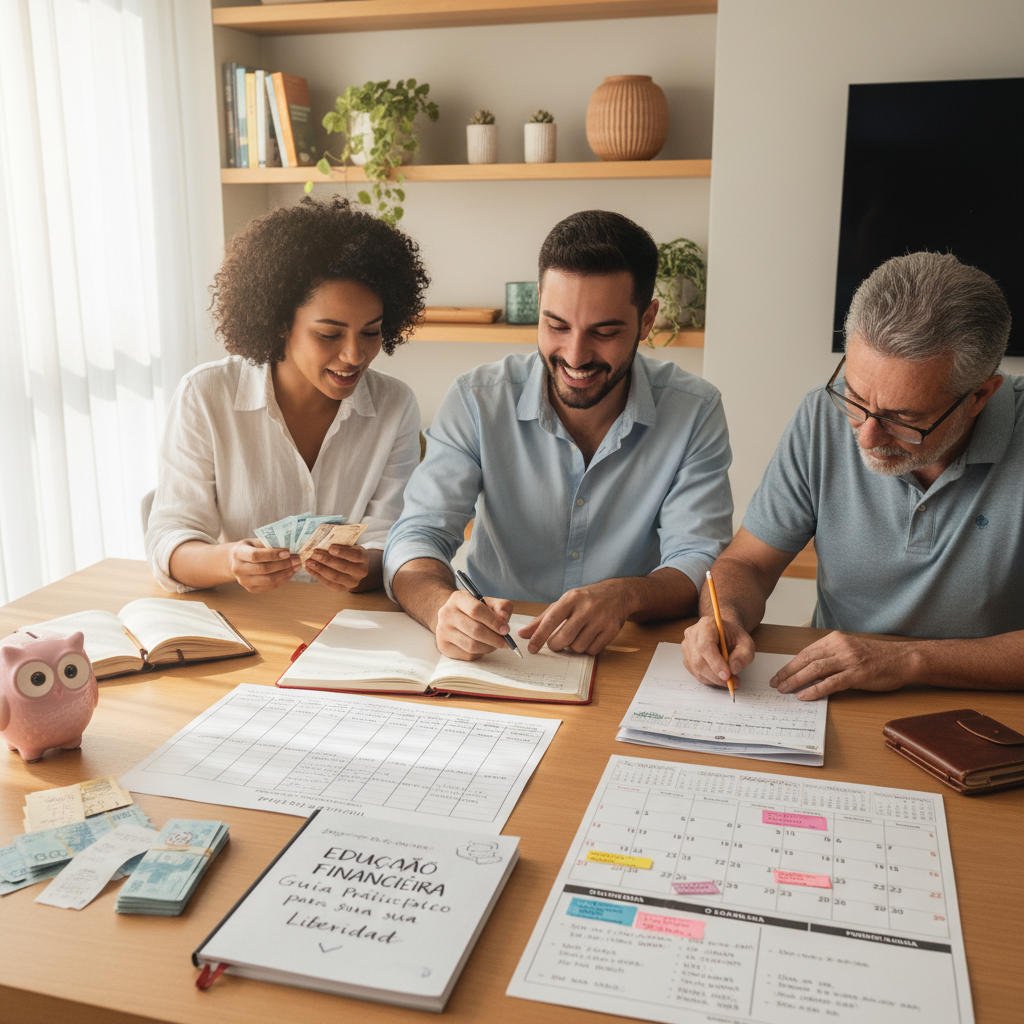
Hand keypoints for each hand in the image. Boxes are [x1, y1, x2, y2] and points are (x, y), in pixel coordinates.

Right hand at [227, 539, 298, 592]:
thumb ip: (269, 543)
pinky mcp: (251, 589)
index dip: (273, 554)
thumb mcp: (255, 541)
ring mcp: (243, 581)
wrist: (235, 561)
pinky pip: (270, 586)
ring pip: (268, 580)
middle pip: (264, 569)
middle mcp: (238, 569)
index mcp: (238, 553)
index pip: (256, 555)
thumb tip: (290, 544)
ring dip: (286, 573)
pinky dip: (283, 580)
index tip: (288, 552)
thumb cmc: (249, 548)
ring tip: (297, 566)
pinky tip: (290, 572)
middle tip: (297, 559)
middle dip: (284, 564)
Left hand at [305, 544, 369, 591]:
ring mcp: (353, 582)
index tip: (330, 547)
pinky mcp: (343, 589)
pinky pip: (329, 584)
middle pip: (343, 567)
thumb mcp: (349, 546)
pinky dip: (318, 576)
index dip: (342, 552)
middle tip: (314, 554)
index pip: (355, 555)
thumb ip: (340, 545)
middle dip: (326, 560)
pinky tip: (310, 569)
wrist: (354, 566)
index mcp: (364, 557)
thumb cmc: (348, 552)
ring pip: (335, 576)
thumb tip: (322, 543)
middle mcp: (361, 572)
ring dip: (320, 569)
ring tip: (309, 562)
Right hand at [435, 590, 513, 661]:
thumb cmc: (473, 610)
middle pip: (475, 630)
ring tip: (495, 644)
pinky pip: (467, 655)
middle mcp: (447, 614)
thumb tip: (504, 619)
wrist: (452, 617)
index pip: (477, 610)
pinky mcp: (444, 646)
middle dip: (495, 638)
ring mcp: (443, 631)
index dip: (494, 621)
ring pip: (472, 646)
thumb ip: (501, 607)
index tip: (506, 629)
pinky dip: (480, 653)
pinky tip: (482, 647)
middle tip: (505, 642)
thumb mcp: (488, 602)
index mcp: (458, 599)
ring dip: (489, 647)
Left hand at [518, 581, 627, 655]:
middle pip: (564, 638)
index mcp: (571, 598)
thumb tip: (523, 634)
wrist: (618, 594)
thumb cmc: (586, 599)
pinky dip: (586, 649)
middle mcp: (587, 608)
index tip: (531, 648)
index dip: (539, 636)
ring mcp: (601, 620)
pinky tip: (587, 638)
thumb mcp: (564, 602)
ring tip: (575, 637)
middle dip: (555, 645)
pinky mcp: (612, 630)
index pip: (551, 620)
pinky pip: (592, 651)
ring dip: (572, 647)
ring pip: (578, 647)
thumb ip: (543, 619)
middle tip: (555, 643)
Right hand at [681, 615, 754, 687]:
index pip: (705, 646)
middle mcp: (692, 634)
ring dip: (714, 679)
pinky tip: (720, 676)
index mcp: (706, 625)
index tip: (727, 675)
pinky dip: (709, 679)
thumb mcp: (746, 643)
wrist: (724, 634)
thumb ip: (743, 655)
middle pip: (698, 660)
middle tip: (733, 682)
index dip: (715, 663)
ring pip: (696, 669)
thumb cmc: (734, 637)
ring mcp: (687, 647)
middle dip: (716, 676)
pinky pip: (696, 673)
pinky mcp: (687, 658)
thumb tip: (733, 669)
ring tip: (730, 680)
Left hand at [770, 632, 908, 699]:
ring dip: (796, 681)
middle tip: (776, 684)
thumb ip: (830, 656)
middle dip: (788, 673)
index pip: (806, 652)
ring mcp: (849, 660)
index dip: (790, 664)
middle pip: (806, 659)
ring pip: (815, 670)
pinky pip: (831, 683)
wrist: (903, 659)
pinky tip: (804, 696)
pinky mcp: (858, 674)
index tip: (779, 674)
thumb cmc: (876, 657)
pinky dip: (815, 690)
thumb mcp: (849, 649)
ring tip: (785, 690)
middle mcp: (840, 646)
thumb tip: (808, 670)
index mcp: (835, 639)